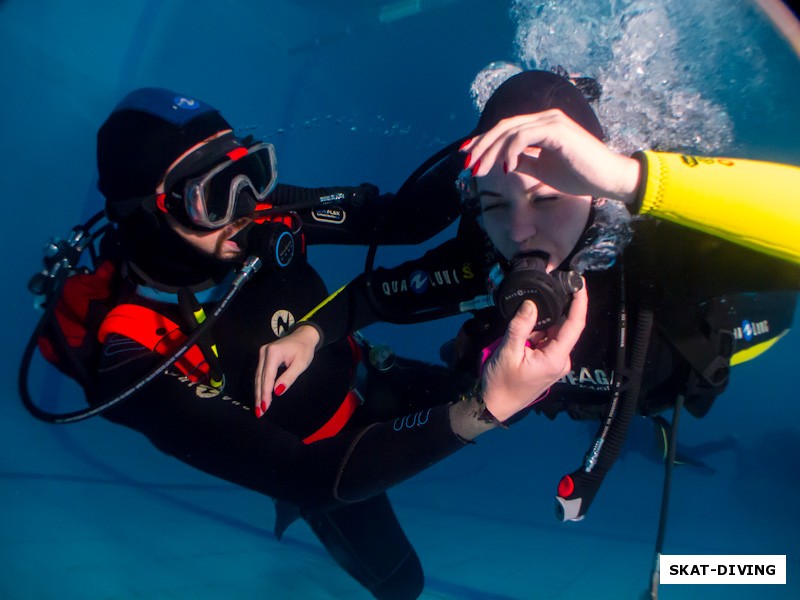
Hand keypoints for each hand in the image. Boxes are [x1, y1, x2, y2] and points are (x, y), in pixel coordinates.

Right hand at [253, 324, 319, 417]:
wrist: (303, 336)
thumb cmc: (304, 350)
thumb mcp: (300, 364)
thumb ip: (289, 377)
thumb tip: (277, 391)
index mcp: (273, 353)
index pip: (267, 377)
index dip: (265, 393)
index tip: (265, 407)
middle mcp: (264, 352)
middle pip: (260, 378)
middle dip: (260, 396)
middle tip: (259, 412)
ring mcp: (262, 353)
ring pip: (258, 377)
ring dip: (258, 393)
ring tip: (258, 409)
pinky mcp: (263, 356)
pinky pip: (260, 374)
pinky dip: (260, 386)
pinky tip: (260, 397)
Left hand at [461, 110, 639, 203]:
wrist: (607, 179)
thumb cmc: (579, 175)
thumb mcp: (542, 169)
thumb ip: (522, 162)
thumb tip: (501, 162)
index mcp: (541, 126)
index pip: (505, 129)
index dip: (484, 142)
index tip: (467, 157)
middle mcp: (545, 118)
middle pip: (503, 127)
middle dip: (481, 146)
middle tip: (467, 164)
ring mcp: (551, 121)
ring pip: (510, 131)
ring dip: (491, 151)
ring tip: (481, 169)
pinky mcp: (557, 130)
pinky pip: (524, 136)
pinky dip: (510, 151)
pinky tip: (506, 167)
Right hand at [481, 285, 586, 421]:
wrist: (494, 405)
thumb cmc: (501, 382)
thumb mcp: (508, 351)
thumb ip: (521, 326)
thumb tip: (531, 303)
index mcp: (555, 358)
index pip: (575, 325)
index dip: (580, 302)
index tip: (580, 283)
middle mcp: (560, 360)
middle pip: (564, 327)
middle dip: (556, 309)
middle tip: (545, 289)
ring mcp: (554, 363)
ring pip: (554, 333)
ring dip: (542, 322)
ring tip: (526, 312)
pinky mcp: (547, 364)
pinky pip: (546, 341)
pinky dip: (538, 331)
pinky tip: (525, 327)